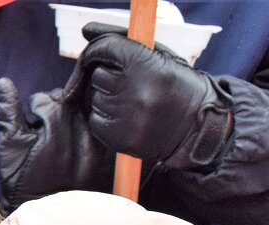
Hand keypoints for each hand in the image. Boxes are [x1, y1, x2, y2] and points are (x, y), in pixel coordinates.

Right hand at [0, 76, 111, 210]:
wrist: (44, 210)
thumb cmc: (22, 180)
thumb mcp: (9, 146)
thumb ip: (9, 112)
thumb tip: (3, 82)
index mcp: (56, 121)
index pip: (46, 98)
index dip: (33, 108)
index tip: (28, 124)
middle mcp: (79, 126)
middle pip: (67, 101)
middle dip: (51, 111)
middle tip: (40, 133)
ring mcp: (93, 139)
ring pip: (80, 112)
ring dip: (67, 119)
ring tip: (54, 141)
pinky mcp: (100, 151)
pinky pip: (92, 129)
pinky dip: (81, 131)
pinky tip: (69, 146)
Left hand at [66, 23, 232, 170]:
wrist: (197, 126)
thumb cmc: (177, 85)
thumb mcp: (159, 55)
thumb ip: (120, 39)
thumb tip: (86, 29)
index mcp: (144, 64)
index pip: (104, 49)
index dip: (99, 51)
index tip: (102, 56)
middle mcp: (131, 89)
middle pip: (98, 75)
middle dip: (109, 77)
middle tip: (132, 84)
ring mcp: (122, 114)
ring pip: (96, 97)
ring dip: (108, 97)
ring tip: (134, 102)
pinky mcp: (114, 135)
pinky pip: (96, 119)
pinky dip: (106, 117)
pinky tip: (129, 117)